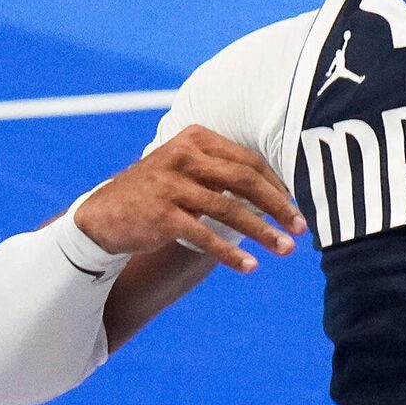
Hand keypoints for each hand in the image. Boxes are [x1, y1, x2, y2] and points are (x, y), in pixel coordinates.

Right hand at [73, 126, 307, 273]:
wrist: (105, 214)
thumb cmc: (156, 191)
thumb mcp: (185, 168)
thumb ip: (221, 170)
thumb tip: (276, 190)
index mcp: (195, 139)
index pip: (247, 160)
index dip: (277, 184)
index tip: (300, 204)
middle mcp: (184, 156)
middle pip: (244, 180)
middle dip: (278, 205)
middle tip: (301, 228)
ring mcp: (171, 184)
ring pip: (229, 209)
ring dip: (261, 232)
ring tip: (284, 249)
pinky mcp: (162, 214)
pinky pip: (205, 235)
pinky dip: (230, 252)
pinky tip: (249, 265)